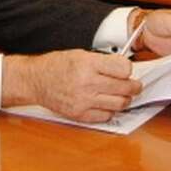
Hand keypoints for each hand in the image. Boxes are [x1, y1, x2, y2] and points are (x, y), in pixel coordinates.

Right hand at [2, 50, 141, 122]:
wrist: (36, 81)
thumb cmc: (56, 66)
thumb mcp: (80, 54)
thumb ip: (103, 61)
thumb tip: (124, 68)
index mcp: (88, 64)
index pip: (124, 69)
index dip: (128, 69)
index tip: (127, 70)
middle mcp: (87, 83)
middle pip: (125, 88)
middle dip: (134, 86)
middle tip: (134, 85)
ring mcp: (84, 101)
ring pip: (119, 104)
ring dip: (125, 100)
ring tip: (122, 95)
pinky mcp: (80, 115)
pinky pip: (106, 116)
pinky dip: (110, 111)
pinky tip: (106, 104)